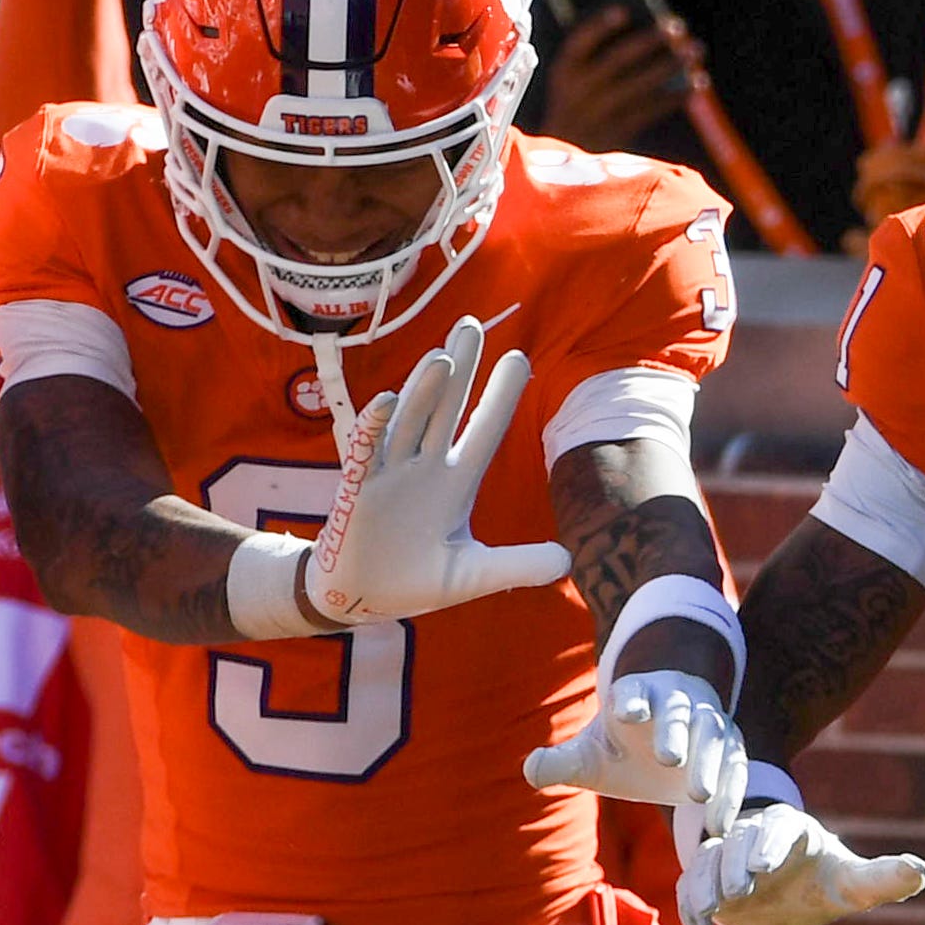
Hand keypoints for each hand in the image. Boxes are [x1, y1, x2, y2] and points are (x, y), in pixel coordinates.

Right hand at [299, 316, 573, 626]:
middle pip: (444, 409)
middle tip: (470, 325)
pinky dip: (374, 425)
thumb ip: (515, 566)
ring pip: (409, 422)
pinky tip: (388, 398)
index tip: (519, 358)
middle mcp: (424, 468)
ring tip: (443, 358)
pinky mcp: (356, 489)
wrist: (360, 598)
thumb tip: (568, 562)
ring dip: (424, 390)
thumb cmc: (414, 581)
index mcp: (456, 483)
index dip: (500, 397)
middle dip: (459, 369)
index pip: (484, 431)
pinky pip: (365, 451)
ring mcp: (389, 474)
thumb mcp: (471, 575)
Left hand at [522, 670, 747, 837]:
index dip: (631, 698)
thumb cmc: (624, 746)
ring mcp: (709, 724)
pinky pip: (735, 768)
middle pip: (679, 711)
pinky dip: (730, 794)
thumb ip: (562, 762)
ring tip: (698, 795)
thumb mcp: (591, 754)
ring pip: (713, 736)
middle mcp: (677, 703)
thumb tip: (530, 771)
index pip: (634, 690)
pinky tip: (718, 824)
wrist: (670, 743)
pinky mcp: (732, 750)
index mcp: (637, 695)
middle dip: (674, 731)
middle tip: (668, 758)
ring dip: (708, 763)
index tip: (627, 712)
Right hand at [540, 5, 694, 149]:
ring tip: (694, 51)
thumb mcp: (573, 74)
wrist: (566, 149)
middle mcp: (578, 92)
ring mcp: (598, 114)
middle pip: (616, 61)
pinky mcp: (617, 133)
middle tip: (677, 26)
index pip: (578, 44)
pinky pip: (651, 112)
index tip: (623, 11)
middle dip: (649, 41)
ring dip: (669, 66)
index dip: (599, 27)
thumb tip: (641, 25)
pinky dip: (675, 97)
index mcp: (564, 72)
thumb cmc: (577, 98)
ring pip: (639, 86)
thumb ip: (595, 51)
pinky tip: (696, 82)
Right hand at [676, 801, 924, 924]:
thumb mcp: (853, 884)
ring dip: (706, 885)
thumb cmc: (825, 884)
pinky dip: (690, 908)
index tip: (764, 867)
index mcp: (790, 828)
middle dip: (734, 863)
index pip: (777, 826)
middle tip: (738, 890)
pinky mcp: (706, 878)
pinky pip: (691, 887)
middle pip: (737, 839)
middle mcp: (753, 834)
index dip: (769, 843)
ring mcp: (725, 855)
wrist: (788, 896)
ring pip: (707, 860)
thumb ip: (882, 877)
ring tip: (712, 911)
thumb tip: (920, 869)